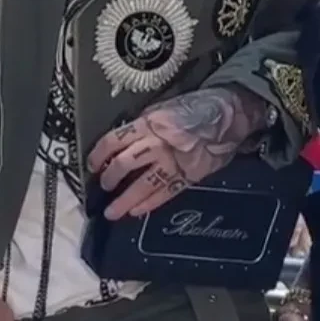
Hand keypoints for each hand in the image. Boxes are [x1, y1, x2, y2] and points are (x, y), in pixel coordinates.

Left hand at [87, 86, 267, 219]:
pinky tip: (136, 212)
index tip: (91, 164)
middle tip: (103, 187)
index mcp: (147, 123)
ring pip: (141, 185)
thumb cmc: (195, 108)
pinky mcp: (187, 176)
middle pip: (122, 165)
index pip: (113, 140)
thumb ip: (144, 126)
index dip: (98, 154)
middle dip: (109, 179)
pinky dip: (148, 205)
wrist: (228, 116)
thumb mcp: (162, 109)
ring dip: (124, 201)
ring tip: (112, 212)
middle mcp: (155, 144)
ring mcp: (171, 162)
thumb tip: (124, 141)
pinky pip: (163, 194)